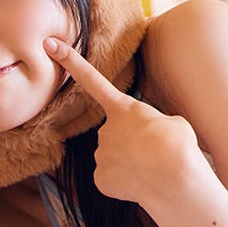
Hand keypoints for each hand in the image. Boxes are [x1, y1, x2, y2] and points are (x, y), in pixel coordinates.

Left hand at [45, 37, 203, 207]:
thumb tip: (141, 140)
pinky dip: (124, 181)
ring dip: (129, 161)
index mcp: (124, 107)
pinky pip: (111, 177)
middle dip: (130, 141)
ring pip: (112, 155)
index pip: (91, 78)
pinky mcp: (100, 178)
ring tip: (151, 166)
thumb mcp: (171, 122)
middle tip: (154, 151)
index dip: (69, 60)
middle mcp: (105, 128)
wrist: (175, 179)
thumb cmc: (179, 146)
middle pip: (114, 132)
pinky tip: (140, 182)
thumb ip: (148, 125)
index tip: (48, 44)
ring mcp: (100, 154)